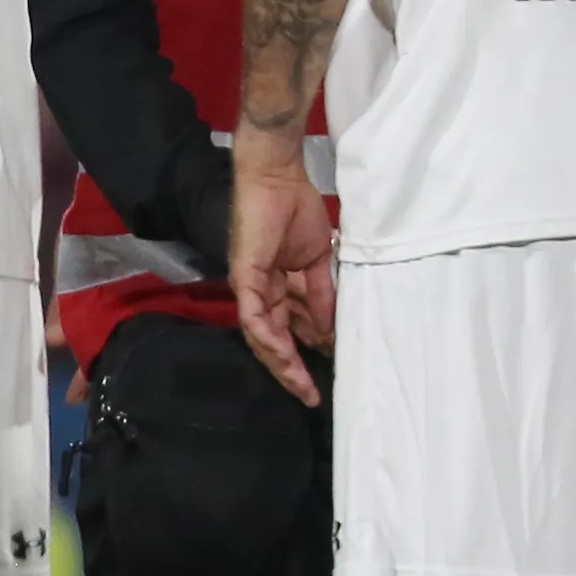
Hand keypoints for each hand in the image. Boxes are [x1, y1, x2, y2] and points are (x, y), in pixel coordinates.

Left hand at [229, 136, 337, 405]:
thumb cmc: (298, 211)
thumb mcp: (320, 260)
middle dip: (292, 371)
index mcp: (279, 289)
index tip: (322, 381)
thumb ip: (322, 295)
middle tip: (311, 395)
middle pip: (274, 342)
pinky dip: (269, 337)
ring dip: (282, 362)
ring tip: (302, 384)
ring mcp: (250, 288)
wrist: (279, 180)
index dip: (305, 357)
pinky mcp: (244, 278)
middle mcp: (260, 294)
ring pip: (262, 337)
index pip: (290, 331)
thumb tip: (330, 329)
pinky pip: (254, 317)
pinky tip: (285, 355)